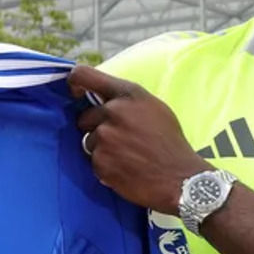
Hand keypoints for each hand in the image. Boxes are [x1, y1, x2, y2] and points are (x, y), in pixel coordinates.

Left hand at [67, 65, 211, 216]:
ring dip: (102, 148)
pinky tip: (124, 168)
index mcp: (128, 94)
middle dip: (96, 127)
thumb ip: (127, 101)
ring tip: (126, 156)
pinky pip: (93, 161)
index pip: (84, 75)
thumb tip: (103, 99)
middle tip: (118, 139)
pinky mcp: (100, 161)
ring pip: (89, 140)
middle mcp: (113, 111)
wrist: (179, 178)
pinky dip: (105, 166)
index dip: (74, 83)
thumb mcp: (154, 108)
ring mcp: (104, 137)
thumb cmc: (170, 142)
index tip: (75, 93)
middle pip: (84, 116)